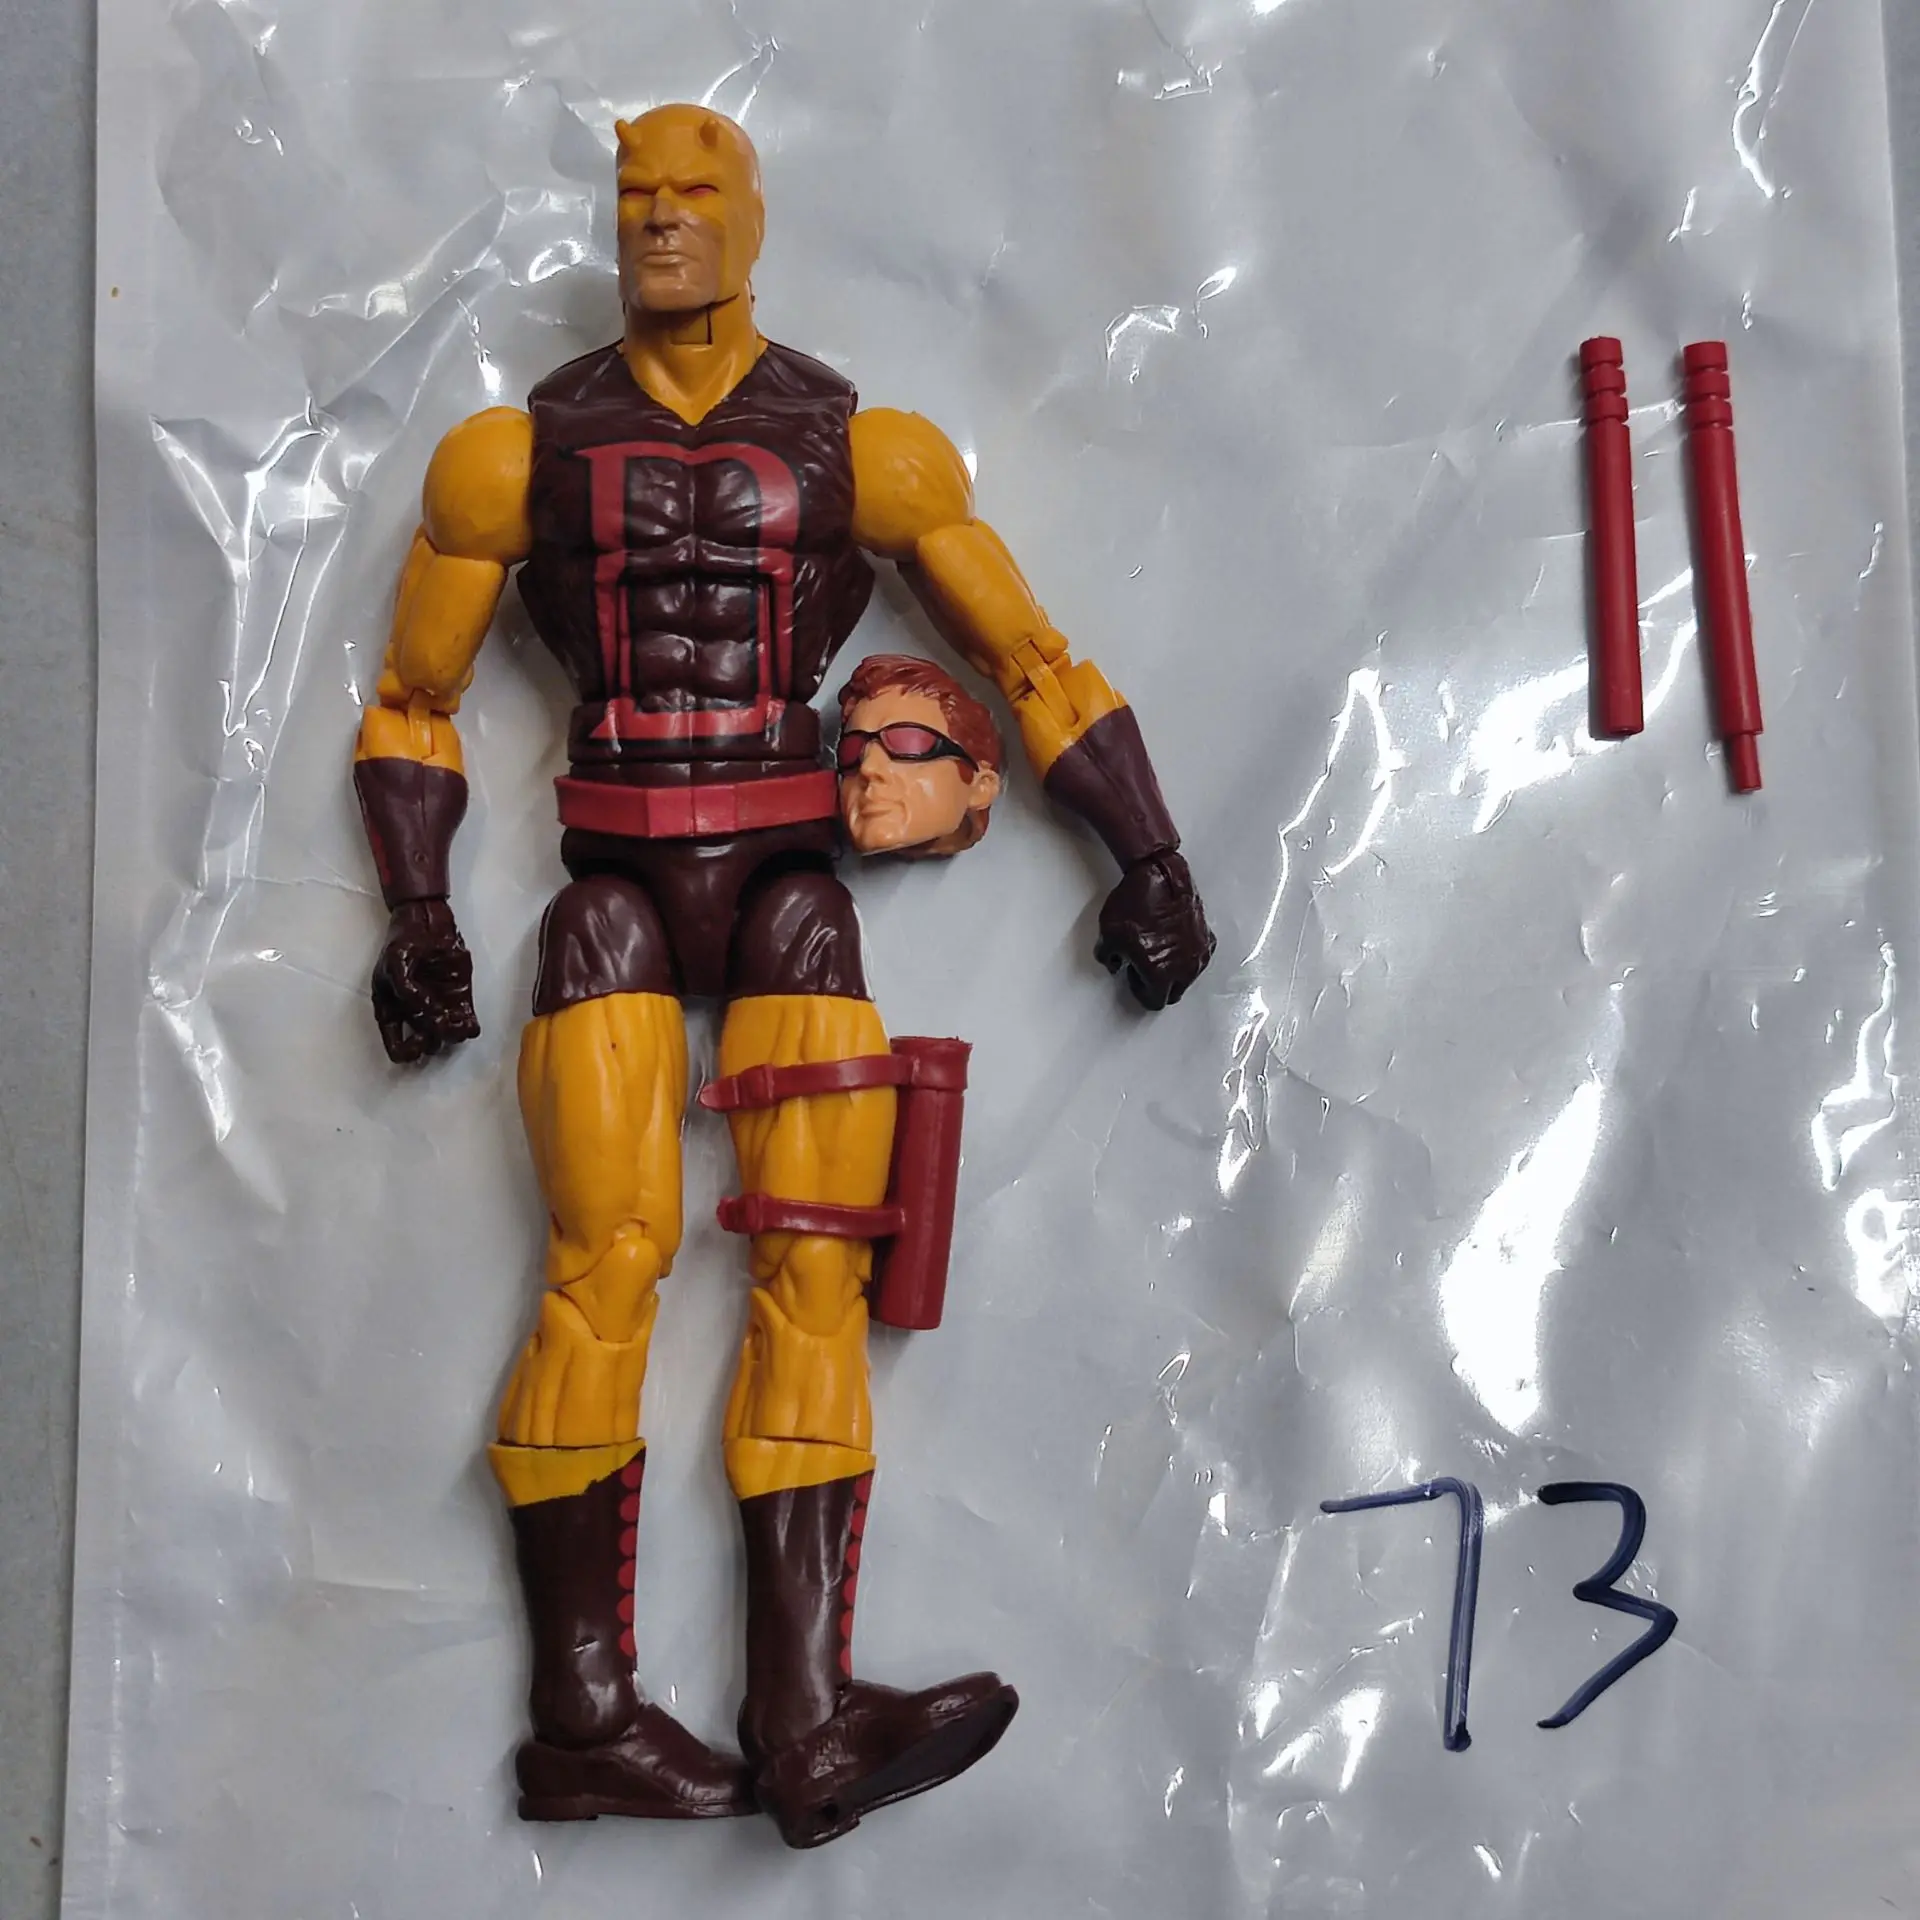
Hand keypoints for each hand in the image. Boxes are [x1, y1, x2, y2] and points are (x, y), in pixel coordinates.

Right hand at [371, 897, 479, 1063]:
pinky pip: (466, 1023)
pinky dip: (468, 1028)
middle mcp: (416, 1013)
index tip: (416, 1042)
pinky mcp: (461, 999)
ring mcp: (439, 1007)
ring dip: (452, 1034)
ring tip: (456, 1020)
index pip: (396, 1045)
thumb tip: (423, 1010)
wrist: (428, 919)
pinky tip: (469, 1022)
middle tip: (439, 1023)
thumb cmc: (406, 939)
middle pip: (425, 1044)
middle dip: (433, 1040)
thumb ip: (405, 988)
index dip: (406, 1051)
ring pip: (447, 1036)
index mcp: (393, 1008)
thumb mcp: (396, 961)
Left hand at [1093, 850, 1215, 1011]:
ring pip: (1188, 976)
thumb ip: (1109, 958)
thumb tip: (1113, 963)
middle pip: (1173, 993)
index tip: (1134, 980)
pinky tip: (1173, 939)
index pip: (1154, 1002)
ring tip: (1159, 951)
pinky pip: (1197, 955)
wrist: (1160, 877)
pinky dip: (1186, 953)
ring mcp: (1199, 953)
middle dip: (1159, 986)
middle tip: (1145, 969)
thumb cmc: (1137, 906)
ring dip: (1174, 971)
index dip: (1140, 991)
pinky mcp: (1207, 936)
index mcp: (1160, 976)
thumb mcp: (1109, 936)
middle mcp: (1185, 970)